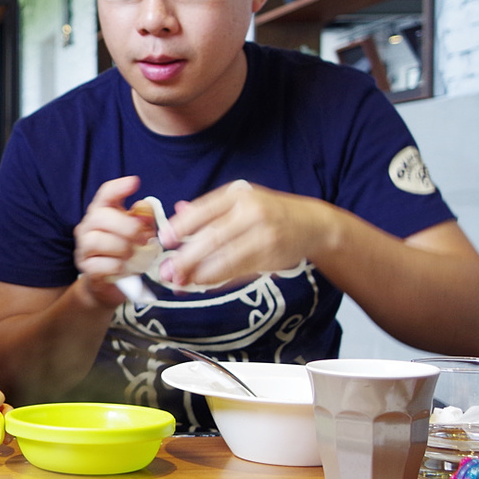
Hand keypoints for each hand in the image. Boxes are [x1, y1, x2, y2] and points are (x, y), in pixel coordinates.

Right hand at [73, 175, 155, 307]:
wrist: (110, 284)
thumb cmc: (126, 254)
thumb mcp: (139, 234)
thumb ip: (144, 221)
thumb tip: (146, 214)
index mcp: (102, 213)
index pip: (105, 194)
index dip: (118, 187)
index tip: (135, 182)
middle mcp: (88, 227)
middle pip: (99, 216)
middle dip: (125, 225)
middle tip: (143, 237)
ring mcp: (84, 248)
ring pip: (96, 240)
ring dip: (120, 247)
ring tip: (133, 255)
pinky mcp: (85, 268)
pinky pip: (98, 264)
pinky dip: (115, 266)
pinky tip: (124, 268)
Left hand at [159, 180, 333, 287]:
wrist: (313, 224)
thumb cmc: (270, 211)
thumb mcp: (241, 200)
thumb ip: (210, 208)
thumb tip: (177, 210)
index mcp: (239, 195)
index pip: (204, 210)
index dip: (181, 226)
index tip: (165, 240)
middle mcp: (252, 212)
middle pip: (212, 237)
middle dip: (186, 257)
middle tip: (168, 271)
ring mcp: (264, 235)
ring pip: (225, 258)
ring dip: (200, 274)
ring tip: (181, 282)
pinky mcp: (272, 256)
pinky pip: (239, 270)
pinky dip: (218, 279)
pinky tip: (203, 283)